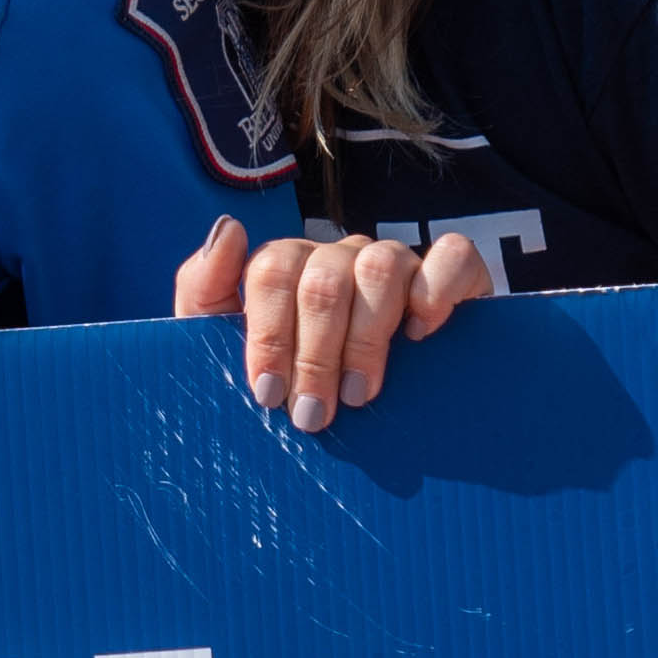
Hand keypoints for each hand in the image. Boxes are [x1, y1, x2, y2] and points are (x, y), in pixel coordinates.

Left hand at [174, 215, 488, 429]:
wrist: (363, 428)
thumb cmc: (288, 385)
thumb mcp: (223, 344)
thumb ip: (203, 289)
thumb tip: (230, 228)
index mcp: (288, 267)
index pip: (271, 271)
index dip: (268, 334)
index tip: (269, 394)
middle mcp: (340, 258)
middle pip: (323, 279)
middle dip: (314, 355)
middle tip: (314, 413)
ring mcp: (396, 263)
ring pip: (380, 265)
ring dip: (366, 337)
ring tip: (360, 393)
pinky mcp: (454, 276)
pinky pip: (452, 256)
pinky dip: (438, 289)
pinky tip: (421, 333)